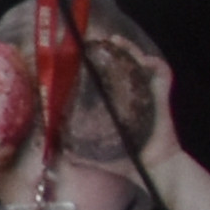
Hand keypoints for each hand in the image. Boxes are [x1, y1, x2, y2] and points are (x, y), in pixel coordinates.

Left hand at [77, 23, 172, 165]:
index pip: (104, 75)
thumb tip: (46, 146)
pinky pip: (163, 75)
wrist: (153, 169)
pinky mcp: (162, 97)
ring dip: (131, 49)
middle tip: (99, 40)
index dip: (94, 61)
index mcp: (114, 102)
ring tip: (116, 41)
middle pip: (123, 62)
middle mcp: (130, 93)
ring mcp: (147, 93)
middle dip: (112, 48)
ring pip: (141, 62)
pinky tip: (145, 61)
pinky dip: (156, 64)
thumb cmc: (124, 160)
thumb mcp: (92, 151)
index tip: (81, 50)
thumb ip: (72, 148)